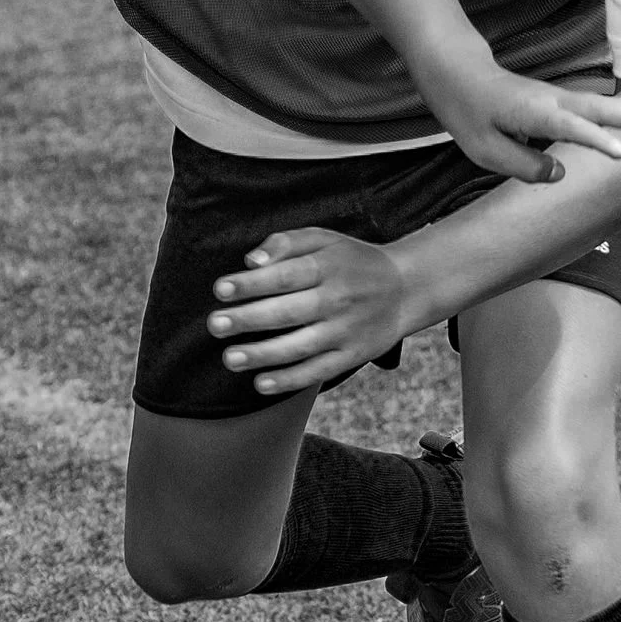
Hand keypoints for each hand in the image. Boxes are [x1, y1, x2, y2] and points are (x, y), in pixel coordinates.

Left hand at [207, 228, 411, 397]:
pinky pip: (318, 371)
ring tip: (230, 358)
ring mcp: (346, 330)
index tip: (220, 289)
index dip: (252, 284)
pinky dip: (290, 380)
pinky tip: (261, 383)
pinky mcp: (353, 355)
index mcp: (328, 266)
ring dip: (263, 354)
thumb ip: (287, 243)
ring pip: (300, 346)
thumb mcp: (324, 239)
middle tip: (215, 325)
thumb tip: (252, 260)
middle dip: (249, 319)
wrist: (405, 288)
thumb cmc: (352, 261)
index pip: (285, 275)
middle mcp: (338, 299)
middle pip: (289, 312)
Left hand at [422, 53, 620, 185]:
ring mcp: (556, 96)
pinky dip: (618, 111)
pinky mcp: (558, 99)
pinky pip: (593, 106)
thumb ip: (522, 165)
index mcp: (531, 112)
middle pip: (595, 108)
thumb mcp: (485, 150)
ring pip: (599, 104)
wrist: (460, 74)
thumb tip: (560, 174)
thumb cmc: (470, 113)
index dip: (596, 139)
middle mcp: (550, 100)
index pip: (569, 126)